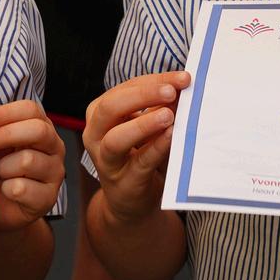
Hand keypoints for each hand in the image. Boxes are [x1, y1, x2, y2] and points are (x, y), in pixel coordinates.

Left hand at [0, 100, 65, 231]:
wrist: (1, 208)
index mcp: (41, 128)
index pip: (31, 110)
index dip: (7, 113)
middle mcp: (53, 147)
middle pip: (38, 130)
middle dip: (7, 135)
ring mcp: (54, 173)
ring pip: (28, 160)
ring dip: (5, 167)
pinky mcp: (48, 197)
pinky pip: (22, 188)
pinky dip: (7, 189)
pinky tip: (5, 190)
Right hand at [83, 71, 190, 225]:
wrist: (132, 202)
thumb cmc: (140, 155)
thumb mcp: (147, 126)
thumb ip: (160, 106)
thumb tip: (183, 86)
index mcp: (100, 112)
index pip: (126, 88)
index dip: (155, 80)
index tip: (183, 78)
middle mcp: (96, 134)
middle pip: (112, 107)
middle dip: (144, 95)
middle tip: (172, 91)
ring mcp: (106, 161)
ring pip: (115, 138)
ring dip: (144, 124)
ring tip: (168, 115)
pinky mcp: (123, 183)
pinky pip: (138, 163)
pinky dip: (155, 148)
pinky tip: (171, 137)